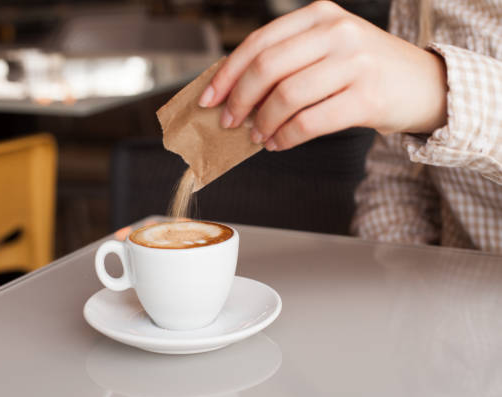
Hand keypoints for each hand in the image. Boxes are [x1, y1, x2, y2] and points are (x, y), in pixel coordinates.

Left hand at [198, 1, 447, 150]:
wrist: (425, 84)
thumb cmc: (365, 71)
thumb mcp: (328, 50)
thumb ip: (287, 63)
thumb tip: (234, 94)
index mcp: (320, 16)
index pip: (259, 42)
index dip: (227, 73)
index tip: (209, 98)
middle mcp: (337, 32)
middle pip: (267, 67)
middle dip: (239, 100)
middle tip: (229, 121)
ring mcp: (354, 63)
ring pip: (286, 96)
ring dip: (263, 123)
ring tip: (258, 136)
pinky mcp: (366, 97)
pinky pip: (309, 122)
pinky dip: (286, 137)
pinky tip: (280, 143)